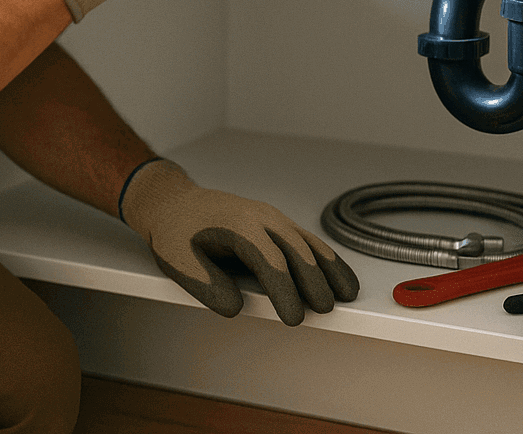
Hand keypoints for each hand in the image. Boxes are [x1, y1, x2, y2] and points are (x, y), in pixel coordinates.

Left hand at [119, 159, 359, 325]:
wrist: (174, 204)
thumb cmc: (176, 232)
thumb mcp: (179, 262)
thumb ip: (206, 286)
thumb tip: (236, 307)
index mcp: (238, 225)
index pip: (269, 261)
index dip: (285, 292)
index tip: (293, 319)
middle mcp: (261, 217)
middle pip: (296, 251)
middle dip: (314, 281)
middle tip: (326, 310)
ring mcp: (272, 218)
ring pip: (308, 243)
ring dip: (329, 268)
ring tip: (348, 294)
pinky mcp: (276, 224)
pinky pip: (306, 240)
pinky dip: (325, 257)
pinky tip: (337, 274)